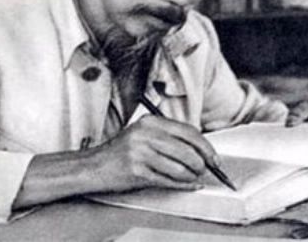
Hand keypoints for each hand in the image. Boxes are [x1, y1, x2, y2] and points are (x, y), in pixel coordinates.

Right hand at [92, 115, 218, 191]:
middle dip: (201, 164)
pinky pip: (169, 181)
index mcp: (150, 122)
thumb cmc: (121, 152)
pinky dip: (182, 185)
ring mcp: (141, 153)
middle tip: (204, 170)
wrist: (94, 166)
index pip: (188, 131)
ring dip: (191, 177)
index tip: (213, 158)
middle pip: (188, 150)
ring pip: (180, 168)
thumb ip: (168, 137)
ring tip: (192, 178)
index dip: (206, 147)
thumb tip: (200, 150)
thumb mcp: (143, 135)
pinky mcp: (138, 172)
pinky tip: (186, 185)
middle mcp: (146, 134)